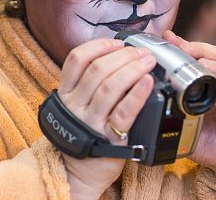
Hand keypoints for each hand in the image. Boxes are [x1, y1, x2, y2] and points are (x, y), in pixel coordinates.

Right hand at [56, 38, 155, 198]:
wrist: (79, 171)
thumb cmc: (85, 130)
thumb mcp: (78, 103)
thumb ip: (91, 81)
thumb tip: (121, 53)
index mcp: (67, 92)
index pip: (77, 59)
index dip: (99, 46)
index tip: (118, 42)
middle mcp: (75, 105)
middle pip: (97, 70)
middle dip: (123, 56)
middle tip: (142, 52)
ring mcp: (90, 122)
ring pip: (110, 87)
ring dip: (132, 69)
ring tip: (148, 62)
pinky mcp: (108, 139)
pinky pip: (123, 113)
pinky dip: (137, 95)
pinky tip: (148, 83)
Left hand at [162, 30, 215, 199]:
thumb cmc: (214, 141)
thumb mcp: (187, 123)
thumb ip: (173, 111)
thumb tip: (146, 103)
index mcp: (214, 83)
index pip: (202, 56)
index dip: (187, 46)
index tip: (168, 38)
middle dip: (201, 49)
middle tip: (184, 47)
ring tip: (204, 65)